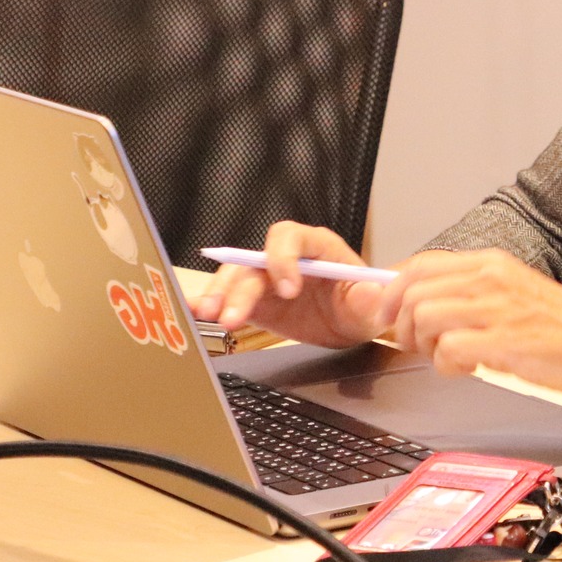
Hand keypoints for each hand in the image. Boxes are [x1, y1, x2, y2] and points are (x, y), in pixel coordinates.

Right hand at [188, 220, 390, 346]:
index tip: (288, 289)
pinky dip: (208, 302)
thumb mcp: (370, 303)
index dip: (284, 258)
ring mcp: (266, 278)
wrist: (349, 323)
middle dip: (241, 286)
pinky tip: (191, 311)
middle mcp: (285, 257)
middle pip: (254, 260)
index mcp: (316, 246)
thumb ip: (369, 299)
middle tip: (235, 315)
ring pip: (235, 278)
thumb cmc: (360, 303)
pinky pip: (227, 298)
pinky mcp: (254, 301)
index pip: (291, 237)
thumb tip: (369, 293)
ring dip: (220, 296)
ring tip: (210, 316)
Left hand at [374, 249, 561, 396]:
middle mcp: (490, 277)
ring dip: (425, 346)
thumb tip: (419, 306)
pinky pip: (449, 349)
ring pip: (424, 318)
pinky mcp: (505, 341)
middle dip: (401, 325)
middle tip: (417, 346)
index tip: (387, 316)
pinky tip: (470, 368)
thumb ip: (469, 295)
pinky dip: (448, 365)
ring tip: (449, 358)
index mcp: (490, 263)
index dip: (391, 292)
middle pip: (412, 291)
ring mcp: (497, 308)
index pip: (418, 265)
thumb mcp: (511, 295)